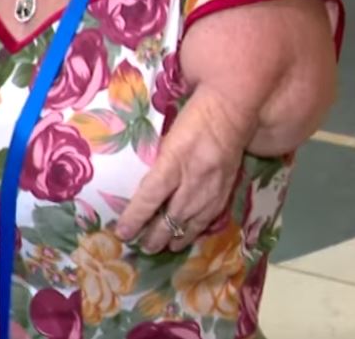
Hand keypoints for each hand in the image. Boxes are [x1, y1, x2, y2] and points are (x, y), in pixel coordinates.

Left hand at [115, 85, 255, 252]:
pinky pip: (211, 216)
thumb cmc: (193, 114)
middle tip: (142, 246)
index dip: (136, 217)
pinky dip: (198, 228)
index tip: (123, 232)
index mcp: (174, 161)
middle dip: (155, 235)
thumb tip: (141, 183)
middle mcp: (194, 178)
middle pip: (171, 216)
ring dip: (176, 236)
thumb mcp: (167, 134)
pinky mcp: (226, 188)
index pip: (150, 197)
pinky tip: (190, 233)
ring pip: (192, 221)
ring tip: (164, 247)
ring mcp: (213, 186)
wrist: (231, 107)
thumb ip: (157, 160)